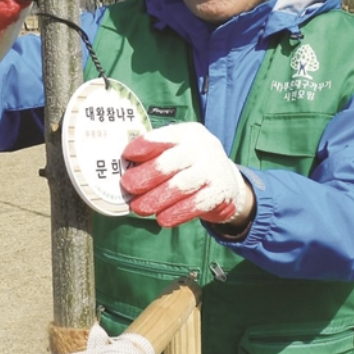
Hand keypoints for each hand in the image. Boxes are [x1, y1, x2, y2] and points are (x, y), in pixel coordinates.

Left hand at [121, 122, 250, 228]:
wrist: (227, 181)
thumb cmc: (191, 165)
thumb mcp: (178, 151)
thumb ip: (155, 156)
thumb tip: (126, 169)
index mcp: (188, 134)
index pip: (166, 136)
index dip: (145, 145)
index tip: (127, 156)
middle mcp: (203, 147)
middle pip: (171, 162)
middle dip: (146, 175)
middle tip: (128, 186)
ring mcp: (213, 169)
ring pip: (181, 185)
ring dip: (156, 199)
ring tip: (139, 208)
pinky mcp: (219, 191)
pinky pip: (195, 204)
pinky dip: (176, 213)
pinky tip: (162, 219)